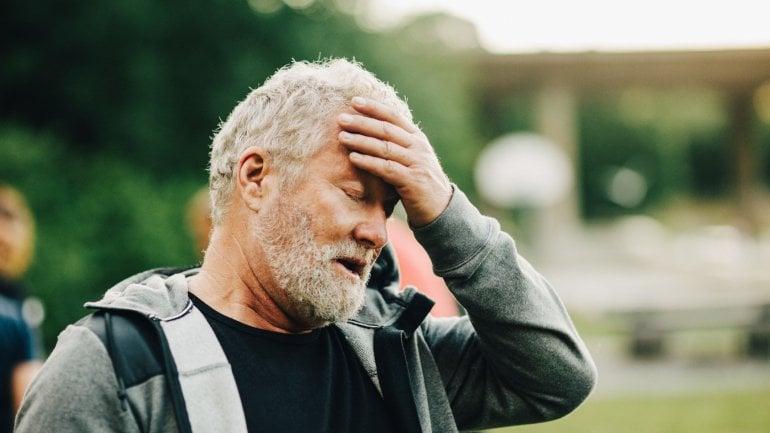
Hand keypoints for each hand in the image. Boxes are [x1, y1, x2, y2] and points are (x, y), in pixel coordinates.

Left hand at [337, 96, 451, 226]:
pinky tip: (353, 158)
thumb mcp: (411, 158)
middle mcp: (418, 147)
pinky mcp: (412, 181)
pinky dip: (368, 162)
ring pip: (385, 147)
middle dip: (362, 122)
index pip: (394, 116)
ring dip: (361, 141)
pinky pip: (386, 168)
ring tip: (342, 137)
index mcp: (417, 138)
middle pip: (387, 129)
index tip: (354, 101)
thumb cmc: (419, 182)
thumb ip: (396, 144)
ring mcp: (417, 163)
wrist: (440, 208)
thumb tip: (369, 130)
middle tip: (341, 119)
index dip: (374, 107)